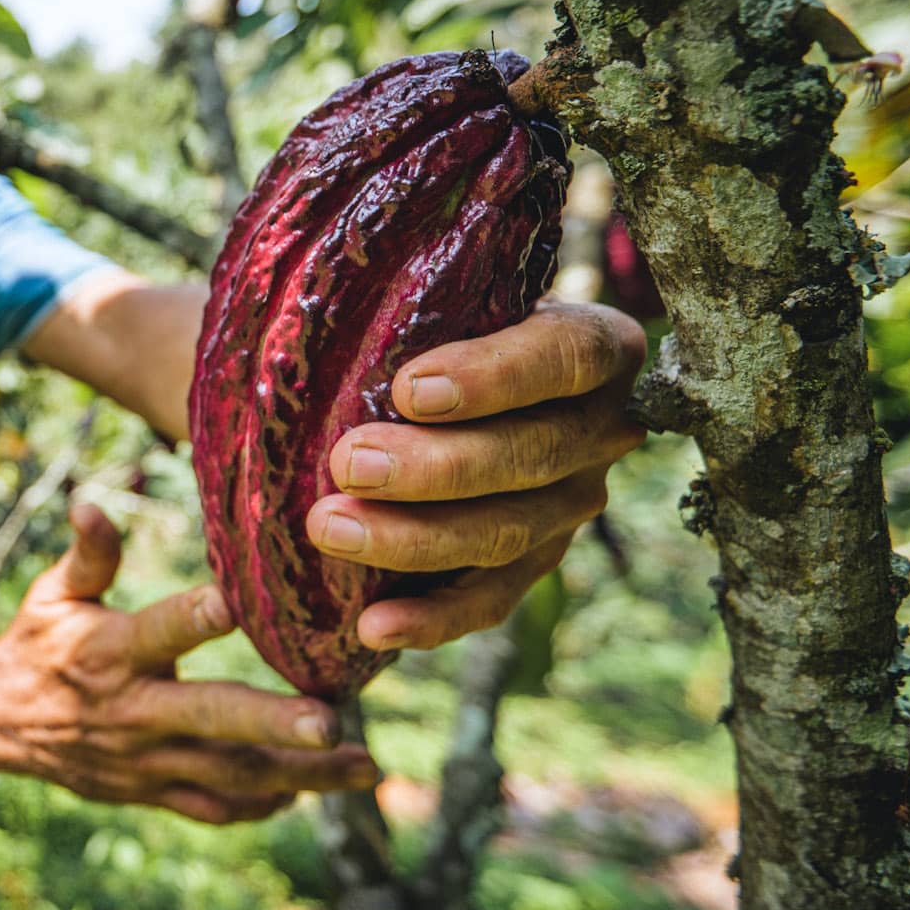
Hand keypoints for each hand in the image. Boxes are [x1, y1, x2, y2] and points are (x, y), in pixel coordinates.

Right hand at [0, 504, 378, 823]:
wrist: (0, 723)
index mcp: (109, 652)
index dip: (196, 618)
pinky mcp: (151, 790)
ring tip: (363, 767)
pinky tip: (315, 790)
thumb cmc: (41, 642)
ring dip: (300, 774)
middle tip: (331, 722)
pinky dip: (264, 805)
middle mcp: (132, 711)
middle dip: (271, 723)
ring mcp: (145, 760)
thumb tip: (91, 503)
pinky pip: (215, 807)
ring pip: (229, 774)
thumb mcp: (54, 593)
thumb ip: (88, 554)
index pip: (159, 632)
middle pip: (209, 719)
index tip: (241, 603)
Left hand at [307, 300, 647, 651]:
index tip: (408, 387)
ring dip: (416, 539)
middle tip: (348, 462)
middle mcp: (601, 429)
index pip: (565, 357)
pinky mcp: (531, 563)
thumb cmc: (418, 315)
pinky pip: (490, 600)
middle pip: (534, 456)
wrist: (412, 381)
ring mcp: (570, 504)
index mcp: (593, 345)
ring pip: (509, 532)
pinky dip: (430, 619)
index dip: (495, 378)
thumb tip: (309, 279)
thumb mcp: (428, 286)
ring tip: (331, 527)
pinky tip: (373, 629)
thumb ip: (404, 282)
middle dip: (436, 468)